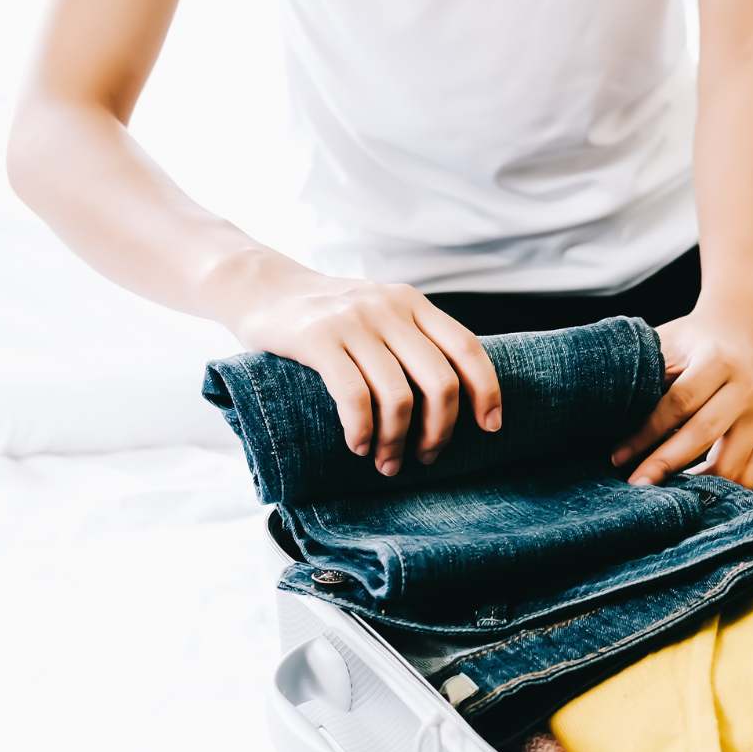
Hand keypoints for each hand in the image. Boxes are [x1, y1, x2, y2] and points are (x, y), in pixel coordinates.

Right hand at [215, 249, 501, 474]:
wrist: (262, 288)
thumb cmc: (327, 315)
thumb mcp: (379, 311)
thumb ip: (412, 337)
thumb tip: (456, 395)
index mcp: (412, 303)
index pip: (467, 348)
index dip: (487, 391)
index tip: (491, 428)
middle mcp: (389, 309)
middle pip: (440, 382)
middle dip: (440, 431)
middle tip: (427, 458)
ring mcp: (353, 322)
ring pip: (398, 397)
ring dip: (397, 443)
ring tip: (387, 464)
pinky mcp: (317, 339)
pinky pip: (354, 397)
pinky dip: (363, 431)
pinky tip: (359, 446)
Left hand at [612, 296, 752, 487]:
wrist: (739, 330)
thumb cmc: (693, 342)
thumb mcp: (666, 343)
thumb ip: (644, 374)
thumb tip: (607, 415)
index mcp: (717, 361)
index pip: (678, 403)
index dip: (645, 434)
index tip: (618, 456)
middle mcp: (747, 388)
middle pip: (703, 435)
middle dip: (665, 464)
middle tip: (637, 486)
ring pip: (730, 464)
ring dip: (694, 485)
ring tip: (664, 494)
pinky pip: (750, 475)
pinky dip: (721, 489)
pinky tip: (695, 491)